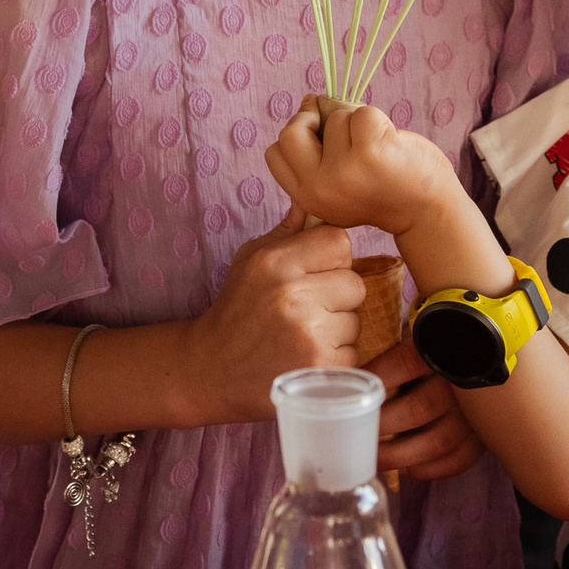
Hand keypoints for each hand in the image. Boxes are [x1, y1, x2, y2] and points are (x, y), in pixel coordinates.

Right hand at [187, 207, 366, 421]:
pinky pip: (352, 353)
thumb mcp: (250, 260)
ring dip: (337, 330)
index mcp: (276, 262)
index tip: (315, 274)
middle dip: (338, 297)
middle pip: (355, 283)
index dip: (332, 259)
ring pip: (356, 321)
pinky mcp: (320, 367)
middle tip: (309, 309)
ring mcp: (309, 334)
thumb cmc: (237, 309)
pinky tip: (305, 357)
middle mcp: (293, 295)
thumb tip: (311, 201)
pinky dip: (334, 358)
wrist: (213, 368)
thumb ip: (286, 233)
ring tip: (304, 335)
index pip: (339, 242)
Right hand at [266, 97, 457, 237]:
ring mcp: (343, 171)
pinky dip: (378, 119)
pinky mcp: (369, 153)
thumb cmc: (383, 188)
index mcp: (306, 197)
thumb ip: (317, 151)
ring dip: (356, 122)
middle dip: (314, 118)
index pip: (275, 153)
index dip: (296, 137)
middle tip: (341, 128)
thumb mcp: (337, 183)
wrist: (427, 211)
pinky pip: (361, 113)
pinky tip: (390, 142)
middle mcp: (318, 188)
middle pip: (290, 130)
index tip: (320, 139)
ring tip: (377, 148)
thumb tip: (310, 100)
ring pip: (333, 116)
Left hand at [366, 335, 481, 481]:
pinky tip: (407, 467)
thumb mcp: (425, 335)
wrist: (491, 354)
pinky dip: (430, 469)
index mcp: (444, 349)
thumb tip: (356, 369)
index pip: (404, 362)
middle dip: (382, 425)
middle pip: (419, 408)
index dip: (376, 379)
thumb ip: (400, 346)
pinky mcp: (485, 436)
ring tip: (375, 458)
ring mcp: (478, 413)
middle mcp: (463, 382)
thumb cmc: (444, 346)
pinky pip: (458, 460)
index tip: (353, 392)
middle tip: (357, 431)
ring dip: (400, 455)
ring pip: (438, 442)